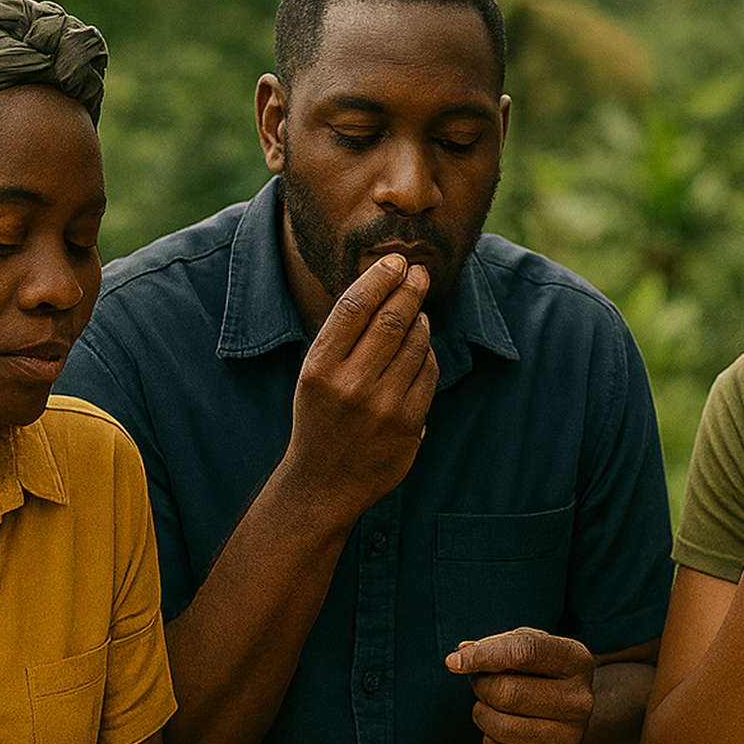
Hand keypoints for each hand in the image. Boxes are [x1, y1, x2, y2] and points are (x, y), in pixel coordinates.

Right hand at [279, 253, 439, 519]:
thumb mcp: (315, 376)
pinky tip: (421, 350)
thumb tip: (385, 290)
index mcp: (319, 368)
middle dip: (410, 291)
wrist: (324, 483)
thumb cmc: (320, 419)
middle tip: (420, 273)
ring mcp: (382, 405)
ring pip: (415, 345)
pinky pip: (428, 374)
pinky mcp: (408, 423)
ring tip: (418, 313)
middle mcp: (350, 384)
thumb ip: (343, 340)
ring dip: (421, 322)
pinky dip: (427, 355)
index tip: (397, 260)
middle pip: (391, 321)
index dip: (379, 278)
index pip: (353, 307)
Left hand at [448, 628, 597, 743]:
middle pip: (508, 693)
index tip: (454, 662)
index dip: (484, 655)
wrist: (566, 717)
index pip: (526, 652)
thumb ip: (496, 645)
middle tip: (482, 685)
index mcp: (577, 660)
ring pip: (502, 727)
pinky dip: (489, 742)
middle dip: (482, 688)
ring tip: (488, 707)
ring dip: (482, 714)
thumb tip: (461, 654)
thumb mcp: (527, 647)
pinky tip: (497, 732)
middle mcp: (581, 700)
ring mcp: (571, 736)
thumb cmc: (538, 673)